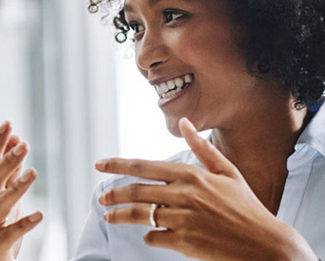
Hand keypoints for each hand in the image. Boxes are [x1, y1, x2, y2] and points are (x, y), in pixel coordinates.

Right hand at [0, 121, 42, 260]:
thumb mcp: (4, 197)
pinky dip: (24, 223)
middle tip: (23, 144)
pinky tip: (40, 214)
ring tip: (33, 173)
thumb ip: (10, 171)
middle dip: (6, 160)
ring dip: (15, 188)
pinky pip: (9, 234)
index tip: (8, 124)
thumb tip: (16, 141)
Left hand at [96, 117, 317, 260]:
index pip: (144, 166)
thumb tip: (185, 121)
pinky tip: (150, 234)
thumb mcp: (227, 172)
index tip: (99, 164)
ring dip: (120, 215)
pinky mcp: (185, 242)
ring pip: (140, 214)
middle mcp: (184, 194)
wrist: (266, 244)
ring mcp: (183, 219)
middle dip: (114, 194)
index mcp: (191, 174)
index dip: (117, 165)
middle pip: (136, 191)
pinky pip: (155, 237)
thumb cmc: (246, 206)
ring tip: (109, 216)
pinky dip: (149, 235)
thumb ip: (201, 148)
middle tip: (101, 198)